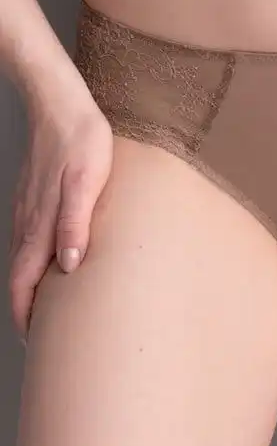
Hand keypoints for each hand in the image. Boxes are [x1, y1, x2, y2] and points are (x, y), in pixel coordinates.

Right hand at [8, 75, 112, 341]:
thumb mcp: (88, 181)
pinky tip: (49, 267)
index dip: (27, 317)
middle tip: (41, 340)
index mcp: (41, 224)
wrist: (58, 102)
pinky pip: (29, 242)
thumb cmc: (81, 139)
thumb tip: (69, 267)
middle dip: (27, 312)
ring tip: (47, 313)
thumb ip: (76, 223)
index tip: (35, 344)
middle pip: (20, 279)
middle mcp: (29, 223)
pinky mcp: (34, 199)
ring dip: (30, 290)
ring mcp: (28, 211)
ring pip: (23, 261)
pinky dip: (33, 265)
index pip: (25, 283)